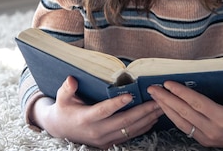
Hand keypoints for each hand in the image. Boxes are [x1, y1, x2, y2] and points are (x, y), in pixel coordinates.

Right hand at [32, 76, 163, 148]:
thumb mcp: (62, 98)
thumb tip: (71, 80)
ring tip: (161, 107)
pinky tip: (153, 118)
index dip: (116, 104)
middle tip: (158, 100)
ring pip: (130, 130)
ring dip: (147, 119)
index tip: (130, 95)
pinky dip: (143, 127)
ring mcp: (104, 139)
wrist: (61, 130)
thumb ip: (67, 89)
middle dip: (143, 111)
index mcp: (85, 118)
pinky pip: (130, 136)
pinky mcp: (110, 143)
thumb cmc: (64, 109)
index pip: (103, 111)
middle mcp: (97, 131)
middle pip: (124, 122)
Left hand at [146, 69, 222, 149]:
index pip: (197, 103)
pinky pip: (184, 128)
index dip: (181, 93)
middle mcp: (213, 129)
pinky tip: (165, 108)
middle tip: (152, 88)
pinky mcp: (204, 141)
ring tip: (154, 96)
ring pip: (181, 122)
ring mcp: (207, 137)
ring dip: (165, 109)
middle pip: (184, 113)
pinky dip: (173, 117)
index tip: (168, 83)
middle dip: (166, 99)